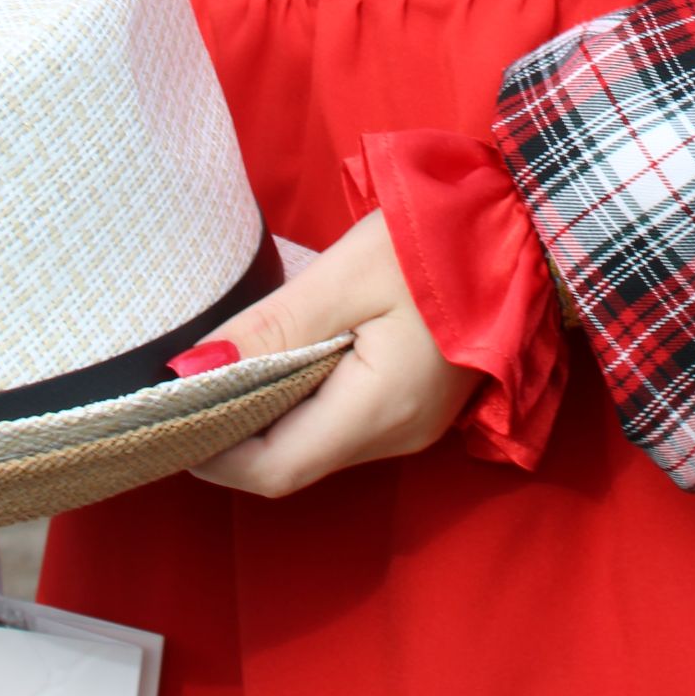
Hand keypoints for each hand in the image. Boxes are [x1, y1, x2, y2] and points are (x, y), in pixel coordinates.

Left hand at [186, 210, 480, 499]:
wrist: (526, 225)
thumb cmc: (438, 240)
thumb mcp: (346, 275)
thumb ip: (271, 328)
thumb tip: (192, 371)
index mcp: (379, 411)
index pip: (275, 470)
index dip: (215, 453)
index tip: (168, 413)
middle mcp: (396, 435)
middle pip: (294, 461)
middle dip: (233, 433)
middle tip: (184, 380)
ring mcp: (413, 424)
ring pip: (317, 441)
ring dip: (268, 412)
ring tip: (226, 361)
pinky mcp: (419, 404)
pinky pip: (344, 420)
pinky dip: (303, 398)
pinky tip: (282, 356)